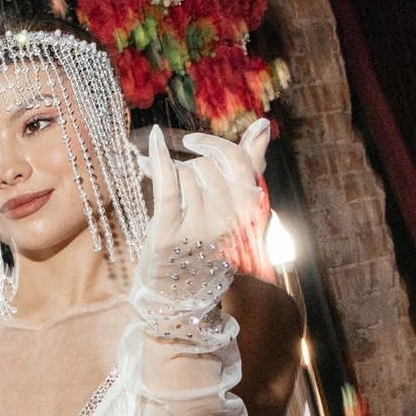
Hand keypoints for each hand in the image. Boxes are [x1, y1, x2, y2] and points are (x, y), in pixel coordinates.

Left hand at [144, 119, 269, 251]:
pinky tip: (152, 139)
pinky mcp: (171, 231)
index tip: (191, 142)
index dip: (212, 145)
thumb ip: (250, 164)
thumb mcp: (235, 208)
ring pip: (184, 173)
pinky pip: (166, 183)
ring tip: (173, 200)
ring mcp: (201, 226)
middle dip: (188, 167)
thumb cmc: (208, 241)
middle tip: (181, 187)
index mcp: (250, 210)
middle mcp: (230, 219)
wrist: (180, 291)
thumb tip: (262, 125)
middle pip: (205, 164)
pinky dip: (157, 157)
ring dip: (172, 176)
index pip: (236, 159)